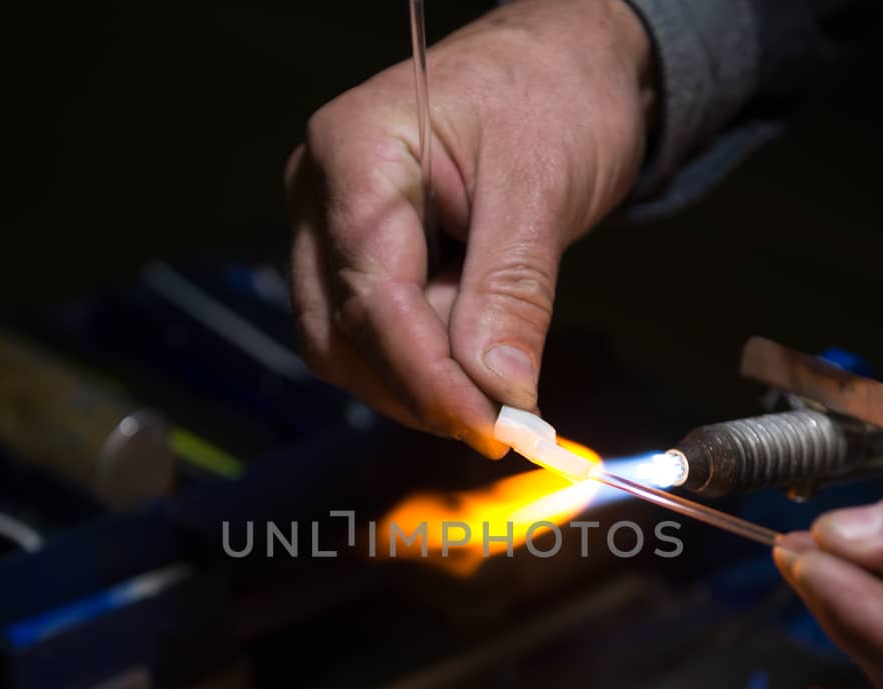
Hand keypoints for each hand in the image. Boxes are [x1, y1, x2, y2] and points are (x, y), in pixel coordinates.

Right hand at [285, 0, 653, 456]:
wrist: (561, 66)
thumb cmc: (552, 94)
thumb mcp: (543, 185)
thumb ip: (512, 291)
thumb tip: (501, 392)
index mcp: (354, 151)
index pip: (373, 291)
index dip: (428, 374)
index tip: (489, 429)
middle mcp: (321, 192)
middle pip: (344, 329)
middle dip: (421, 389)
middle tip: (502, 428)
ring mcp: (330, 228)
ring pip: (346, 346)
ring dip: (418, 386)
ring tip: (498, 390)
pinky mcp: (357, 259)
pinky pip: (369, 336)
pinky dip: (422, 368)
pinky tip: (476, 368)